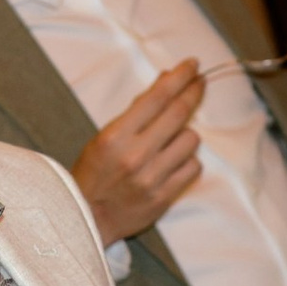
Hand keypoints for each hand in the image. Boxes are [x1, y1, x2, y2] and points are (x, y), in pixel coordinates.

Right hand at [74, 62, 203, 243]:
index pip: (157, 97)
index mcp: (115, 137)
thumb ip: (137, 111)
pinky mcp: (164, 197)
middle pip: (179, 113)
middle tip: (199, 82)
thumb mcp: (104, 137)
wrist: (86, 220)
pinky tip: (174, 161)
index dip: (179, 77)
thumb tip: (166, 81)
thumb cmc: (92, 175)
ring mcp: (152, 178)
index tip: (192, 65)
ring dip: (185, 133)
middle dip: (193, 92)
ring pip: (191, 140)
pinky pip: (193, 167)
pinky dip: (187, 160)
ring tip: (172, 139)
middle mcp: (135, 156)